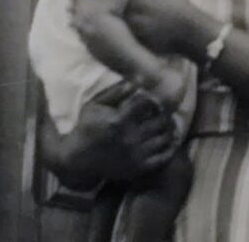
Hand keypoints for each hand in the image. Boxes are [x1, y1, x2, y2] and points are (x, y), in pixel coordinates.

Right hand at [42, 84, 175, 187]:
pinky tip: (169, 140)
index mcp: (120, 120)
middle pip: (160, 120)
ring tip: (169, 123)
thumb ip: (115, 92)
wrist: (78, 159)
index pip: (148, 103)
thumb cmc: (87, 128)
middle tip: (165, 110)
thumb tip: (136, 80)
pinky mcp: (139, 168)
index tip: (154, 100)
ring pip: (165, 137)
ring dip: (170, 128)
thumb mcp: (95, 104)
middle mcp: (131, 137)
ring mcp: (136, 154)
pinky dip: (170, 147)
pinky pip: (163, 157)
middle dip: (165, 112)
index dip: (154, 99)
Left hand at [126, 0, 196, 53]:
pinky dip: (138, 34)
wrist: (190, 25)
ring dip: (136, 23)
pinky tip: (149, 33)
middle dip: (137, 12)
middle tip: (151, 17)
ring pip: (130, 20)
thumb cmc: (180, 2)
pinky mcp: (141, 33)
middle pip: (130, 8)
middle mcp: (140, 1)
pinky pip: (132, 33)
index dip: (140, 2)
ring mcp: (140, 18)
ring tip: (150, 25)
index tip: (152, 7)